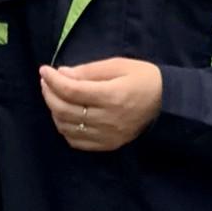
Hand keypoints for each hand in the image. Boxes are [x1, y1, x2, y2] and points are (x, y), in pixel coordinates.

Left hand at [38, 58, 162, 151]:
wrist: (167, 103)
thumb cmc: (143, 78)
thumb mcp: (118, 65)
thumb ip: (89, 71)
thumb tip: (61, 73)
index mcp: (112, 95)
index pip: (71, 90)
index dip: (53, 80)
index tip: (44, 70)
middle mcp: (108, 118)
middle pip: (65, 110)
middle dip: (49, 94)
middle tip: (46, 82)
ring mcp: (107, 135)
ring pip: (67, 128)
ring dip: (54, 111)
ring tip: (55, 96)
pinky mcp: (108, 145)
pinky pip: (77, 142)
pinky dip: (65, 128)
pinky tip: (66, 116)